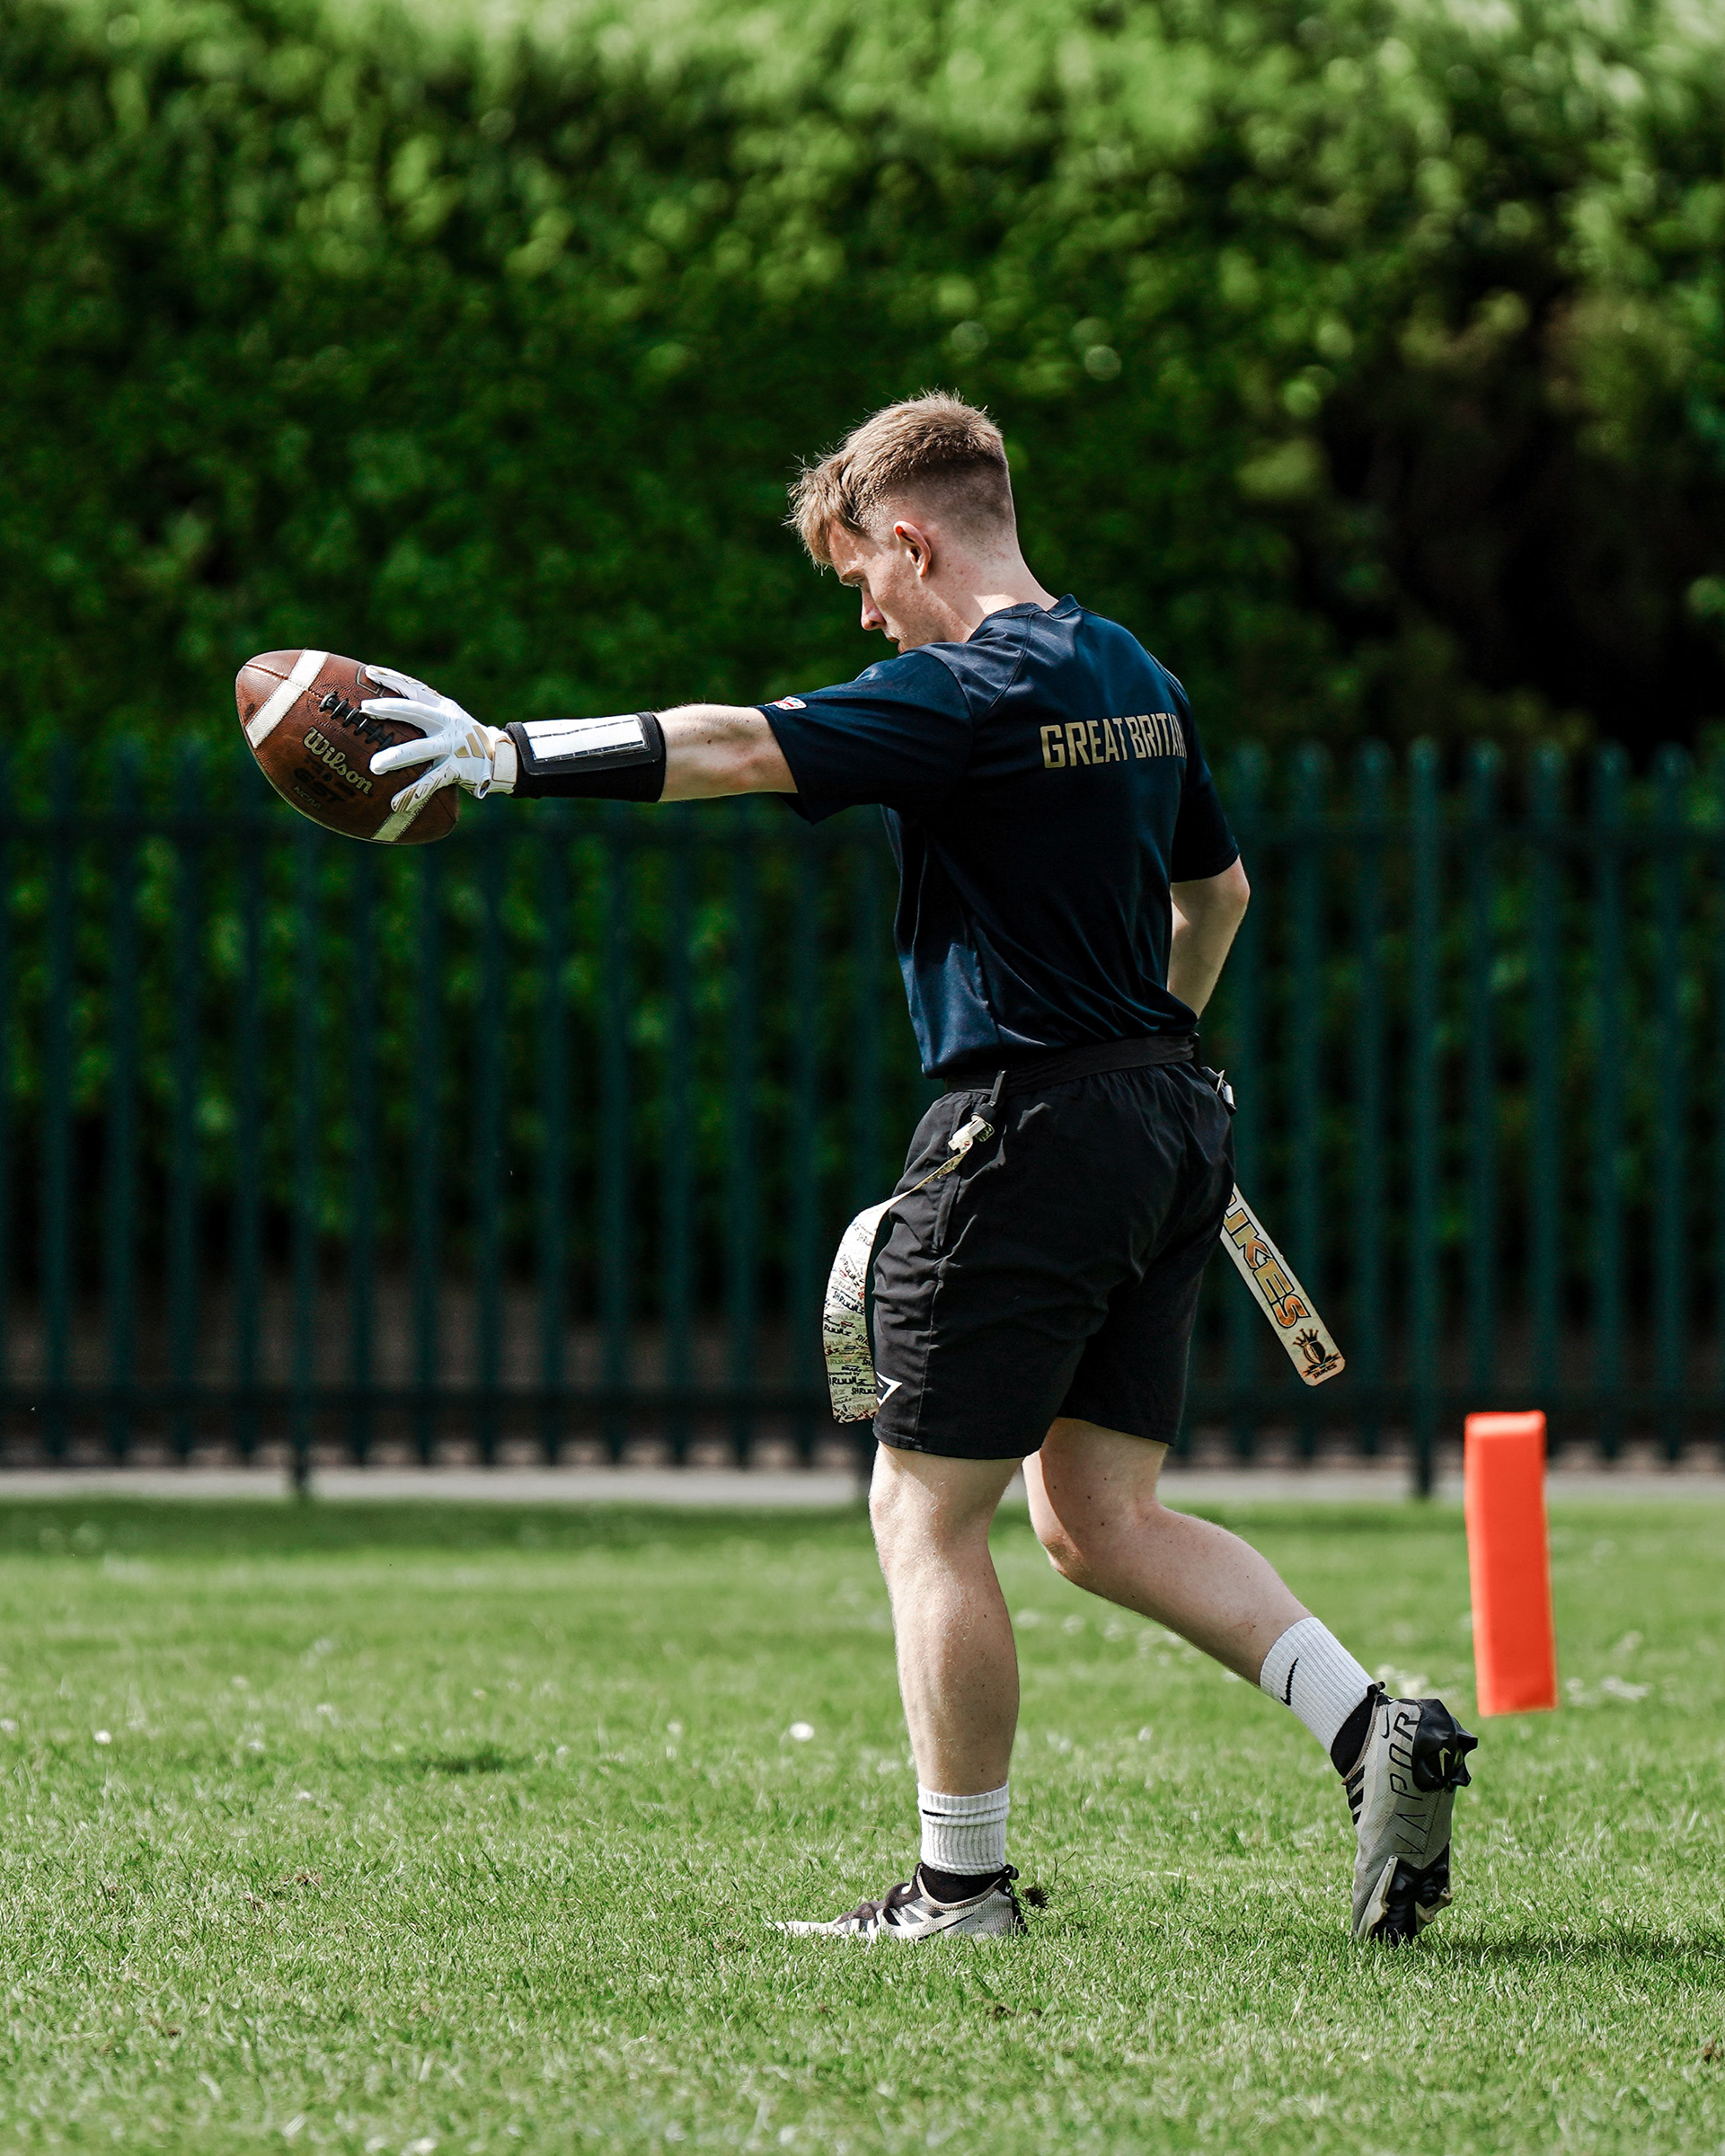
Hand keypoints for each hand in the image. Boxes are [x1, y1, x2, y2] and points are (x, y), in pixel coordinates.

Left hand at [362, 665, 509, 812]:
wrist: (500, 757)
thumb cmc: (464, 736)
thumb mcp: (449, 717)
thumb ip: (425, 711)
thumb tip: (387, 707)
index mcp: (443, 708)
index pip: (415, 688)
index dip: (393, 679)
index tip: (370, 672)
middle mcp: (447, 723)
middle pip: (415, 711)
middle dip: (389, 709)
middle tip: (364, 710)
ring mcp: (453, 746)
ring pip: (420, 750)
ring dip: (396, 757)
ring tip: (374, 766)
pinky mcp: (458, 769)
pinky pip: (432, 781)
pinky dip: (413, 793)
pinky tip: (396, 803)